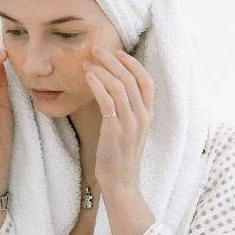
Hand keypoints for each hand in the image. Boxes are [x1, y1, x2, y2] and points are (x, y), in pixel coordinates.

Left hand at [83, 45, 154, 192]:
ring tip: (87, 63)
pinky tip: (88, 78)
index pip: (147, 81)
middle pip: (131, 78)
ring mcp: (130, 124)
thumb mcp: (130, 131)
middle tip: (96, 50)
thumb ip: (126, 112)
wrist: (121, 183)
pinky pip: (107, 101)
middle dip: (112, 60)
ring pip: (119, 86)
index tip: (118, 53)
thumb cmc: (120, 157)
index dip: (133, 64)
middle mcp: (143, 117)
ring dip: (101, 70)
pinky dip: (97, 85)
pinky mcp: (115, 130)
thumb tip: (112, 91)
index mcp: (148, 115)